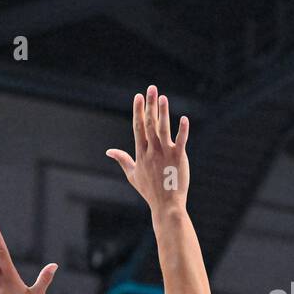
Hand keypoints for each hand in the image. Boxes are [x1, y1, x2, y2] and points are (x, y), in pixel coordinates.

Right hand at [106, 85, 189, 212]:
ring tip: (163, 97)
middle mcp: (152, 151)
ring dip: (163, 112)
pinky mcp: (178, 158)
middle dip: (150, 105)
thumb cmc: (150, 191)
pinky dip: (182, 130)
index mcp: (141, 153)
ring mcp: (165, 154)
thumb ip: (122, 160)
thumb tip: (109, 151)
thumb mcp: (132, 175)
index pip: (138, 127)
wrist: (166, 205)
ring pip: (163, 129)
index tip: (137, 96)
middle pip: (150, 124)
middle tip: (151, 88)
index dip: (138, 111)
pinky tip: (183, 118)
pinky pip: (181, 141)